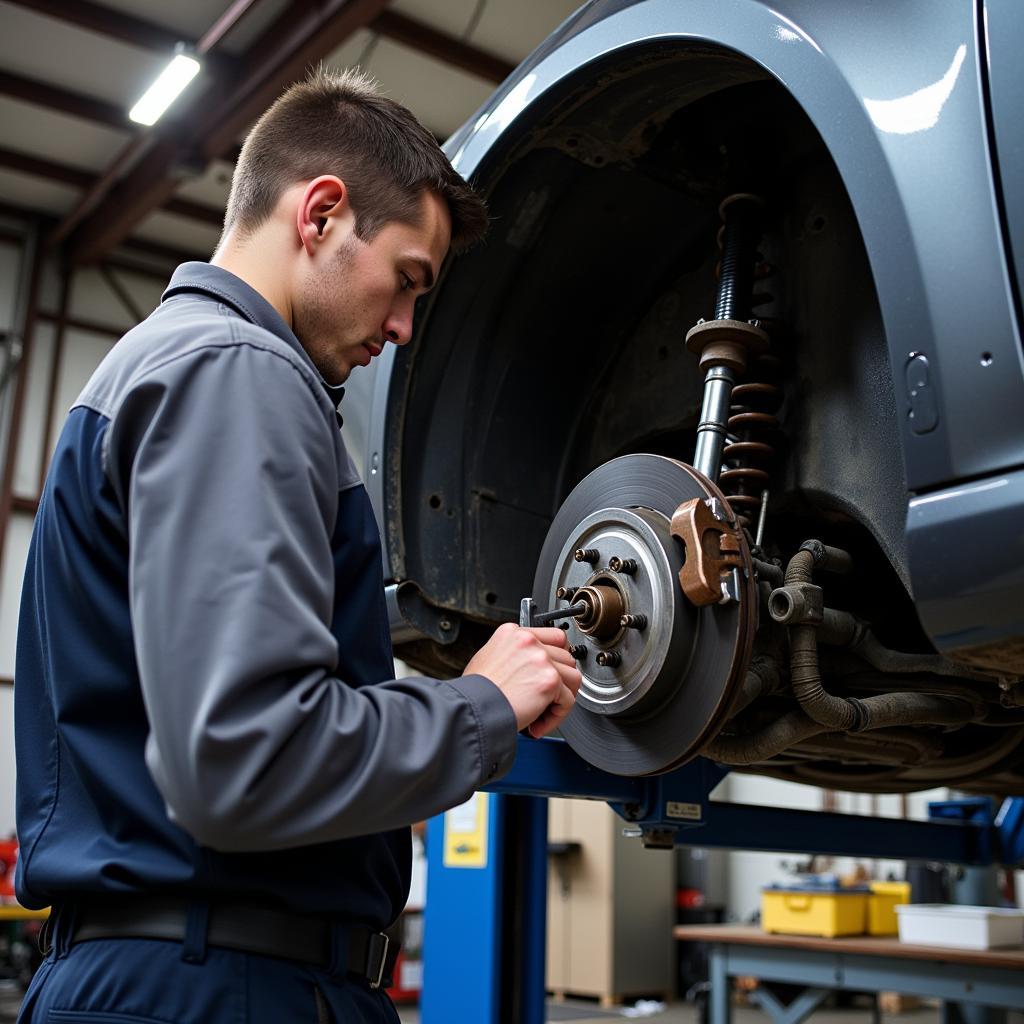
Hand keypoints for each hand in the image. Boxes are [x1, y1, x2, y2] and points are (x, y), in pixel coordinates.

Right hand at [464, 623, 582, 738]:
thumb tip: (529, 668)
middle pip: (566, 657)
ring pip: (572, 678)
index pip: (554, 636)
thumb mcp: (488, 658)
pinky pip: (568, 701)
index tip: (554, 671)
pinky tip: (538, 723)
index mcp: (514, 633)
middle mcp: (529, 641)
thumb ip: (514, 656)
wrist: (471, 709)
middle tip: (547, 699)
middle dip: (560, 681)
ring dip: (561, 699)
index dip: (557, 658)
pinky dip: (556, 716)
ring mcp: (541, 659)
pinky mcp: (549, 680)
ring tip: (543, 712)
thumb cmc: (474, 692)